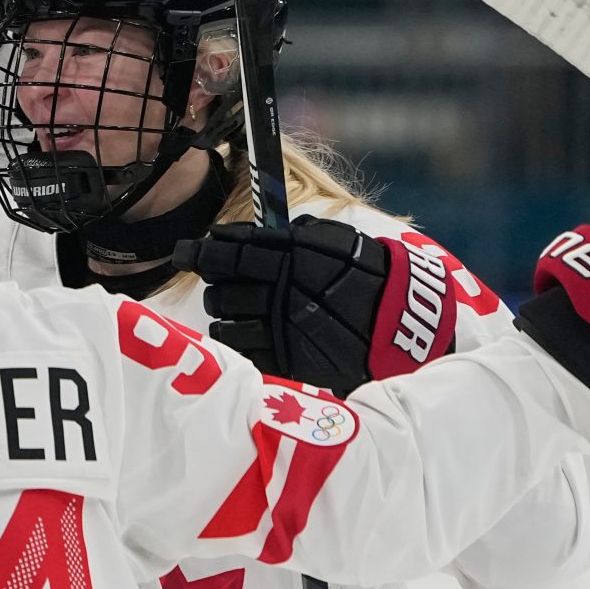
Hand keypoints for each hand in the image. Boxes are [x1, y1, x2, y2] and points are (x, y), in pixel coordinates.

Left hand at [180, 216, 459, 395]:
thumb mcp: (337, 242)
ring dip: (221, 308)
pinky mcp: (284, 357)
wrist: (402, 322)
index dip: (202, 251)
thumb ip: (294, 237)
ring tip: (232, 306)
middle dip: (215, 282)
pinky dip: (232, 336)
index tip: (187, 252)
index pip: (231, 251)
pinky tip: (240, 329)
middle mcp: (281, 290)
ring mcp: (280, 326)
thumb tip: (254, 232)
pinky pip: (238, 346)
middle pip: (221, 285)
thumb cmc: (368, 275)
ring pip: (223, 315)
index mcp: (292, 257)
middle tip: (220, 280)